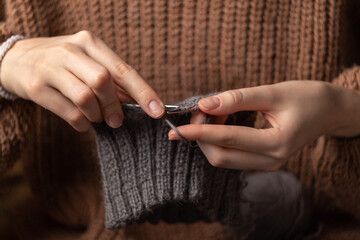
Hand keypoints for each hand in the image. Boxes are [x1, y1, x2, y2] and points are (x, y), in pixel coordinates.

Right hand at [0, 30, 164, 131]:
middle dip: (114, 106)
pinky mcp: (36, 87)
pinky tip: (82, 122)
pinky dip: (81, 123)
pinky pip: (69, 112)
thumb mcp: (87, 62)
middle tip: (117, 120)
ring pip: (86, 98)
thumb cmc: (63, 63)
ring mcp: (50, 68)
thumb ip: (111, 79)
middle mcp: (70, 51)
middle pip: (103, 81)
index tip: (157, 110)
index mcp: (89, 43)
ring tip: (96, 118)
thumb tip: (137, 101)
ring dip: (97, 115)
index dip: (143, 91)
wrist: (16, 59)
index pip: (122, 69)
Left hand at [168, 81, 359, 169]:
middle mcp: (271, 161)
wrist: (328, 111)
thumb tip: (205, 104)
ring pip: (223, 159)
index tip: (177, 128)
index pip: (229, 140)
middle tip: (200, 110)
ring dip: (209, 138)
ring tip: (213, 113)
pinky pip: (231, 156)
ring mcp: (267, 164)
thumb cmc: (305, 97)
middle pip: (221, 156)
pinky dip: (219, 140)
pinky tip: (221, 122)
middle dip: (202, 135)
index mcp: (277, 143)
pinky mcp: (262, 162)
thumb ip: (237, 99)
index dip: (200, 133)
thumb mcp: (272, 92)